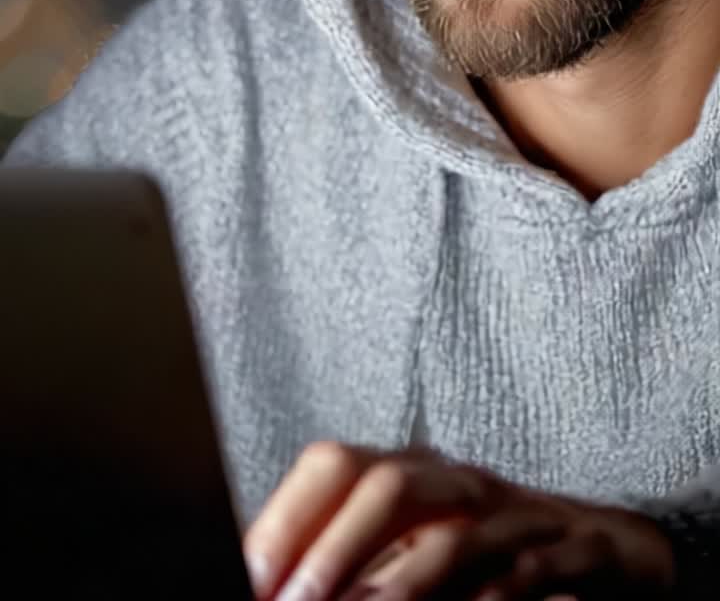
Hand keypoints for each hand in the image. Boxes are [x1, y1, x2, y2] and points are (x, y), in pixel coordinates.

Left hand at [242, 442, 676, 600]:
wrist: (603, 548)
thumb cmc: (488, 555)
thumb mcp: (410, 551)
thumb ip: (346, 562)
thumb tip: (259, 581)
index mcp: (409, 472)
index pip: (337, 466)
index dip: (288, 517)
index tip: (251, 574)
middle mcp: (457, 481)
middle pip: (389, 486)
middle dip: (337, 550)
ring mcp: (518, 513)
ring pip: (458, 532)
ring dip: (404, 583)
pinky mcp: (578, 549)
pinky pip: (539, 566)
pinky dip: (502, 593)